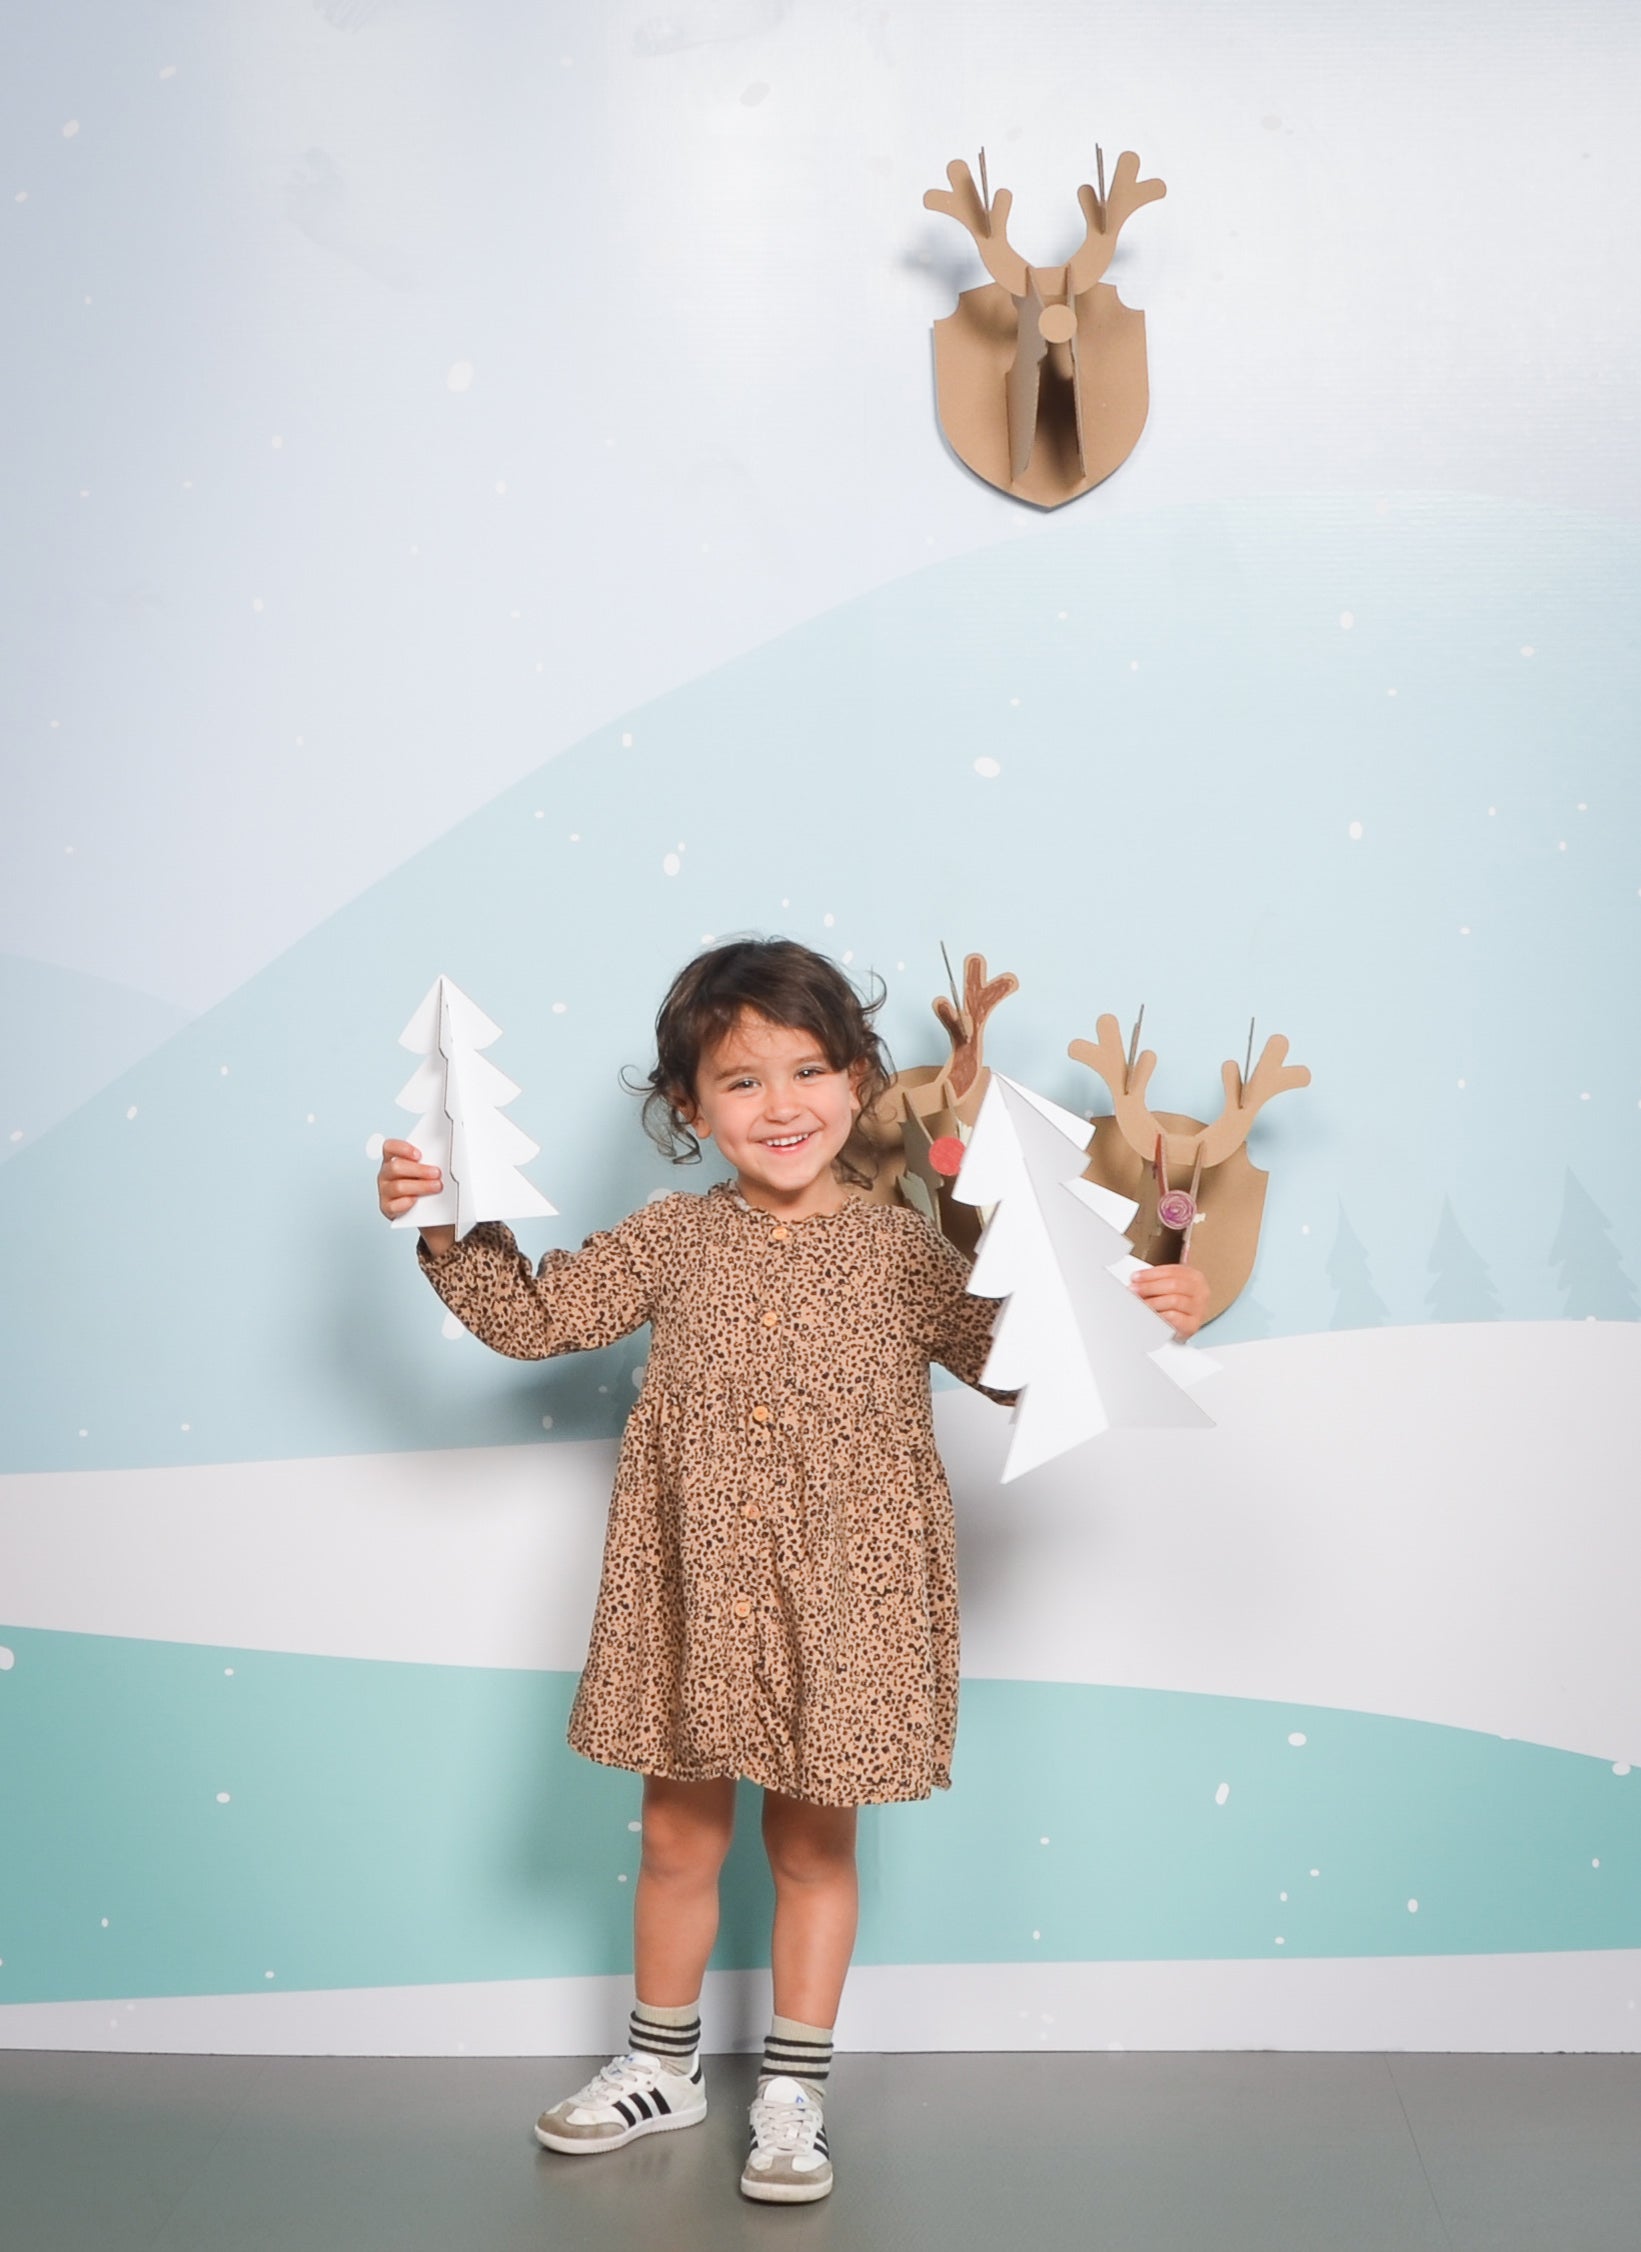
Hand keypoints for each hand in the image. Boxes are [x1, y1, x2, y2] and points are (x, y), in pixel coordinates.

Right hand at [376, 1139, 453, 1255]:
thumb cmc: (419, 1184)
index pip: (390, 1147)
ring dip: (420, 1186)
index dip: (402, 1149)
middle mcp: (386, 1174)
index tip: (419, 1154)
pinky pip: (394, 1205)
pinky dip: (407, 1203)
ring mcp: (384, 1191)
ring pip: (398, 1187)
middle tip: (437, 1173)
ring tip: (436, 1187)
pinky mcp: (386, 1207)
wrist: (417, 1212)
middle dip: (420, 1170)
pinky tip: (417, 1201)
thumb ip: (426, 1162)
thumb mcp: (421, 1170)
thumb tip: (442, 1160)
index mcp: (391, 1160)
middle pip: (396, 1167)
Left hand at [1129, 1259, 1210, 1338]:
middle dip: (1150, 1287)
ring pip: (1174, 1301)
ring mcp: (1199, 1309)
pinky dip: (1161, 1315)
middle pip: (1174, 1285)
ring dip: (1153, 1301)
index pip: (1172, 1271)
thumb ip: (1158, 1281)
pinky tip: (1151, 1315)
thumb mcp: (1170, 1287)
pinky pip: (1175, 1318)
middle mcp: (1200, 1291)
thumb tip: (1137, 1280)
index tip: (1136, 1277)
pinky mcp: (1193, 1325)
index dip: (1151, 1274)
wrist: (1184, 1325)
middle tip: (1135, 1290)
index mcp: (1195, 1277)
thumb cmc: (1176, 1304)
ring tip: (1140, 1303)